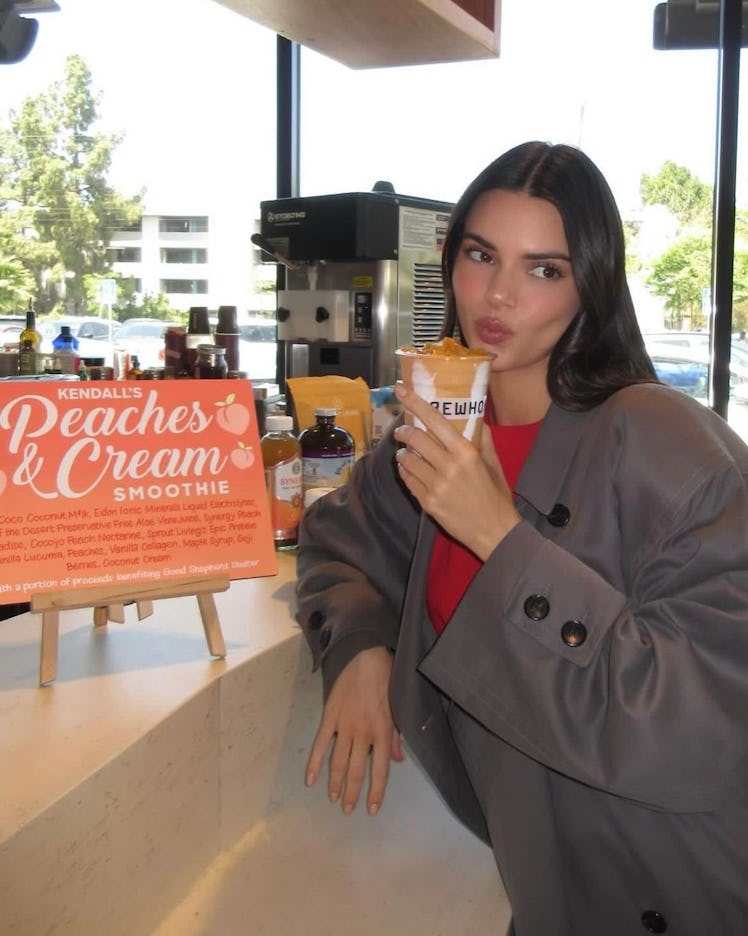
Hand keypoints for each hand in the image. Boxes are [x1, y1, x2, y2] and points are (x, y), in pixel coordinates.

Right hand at [305, 646, 404, 815]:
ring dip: (335, 783)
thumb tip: (398, 760)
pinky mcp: (330, 716)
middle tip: (347, 809)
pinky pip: (321, 743)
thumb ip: (396, 736)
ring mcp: (345, 725)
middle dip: (351, 793)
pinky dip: (315, 763)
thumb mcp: (397, 709)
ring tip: (332, 799)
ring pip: (338, 761)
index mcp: (382, 732)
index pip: (380, 771)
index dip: (375, 792)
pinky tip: (310, 779)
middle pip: (356, 770)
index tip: (371, 810)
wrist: (367, 658)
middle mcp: (363, 733)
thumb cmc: (387, 682)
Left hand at [393, 381, 520, 558]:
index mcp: (466, 452)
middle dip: (403, 431)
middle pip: (415, 438)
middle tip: (402, 430)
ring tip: (406, 452)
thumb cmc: (496, 495)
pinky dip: (405, 471)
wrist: (494, 531)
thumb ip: (482, 439)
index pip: (434, 420)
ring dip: (403, 453)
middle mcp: (449, 466)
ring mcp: (436, 486)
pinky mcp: (427, 502)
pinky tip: (409, 469)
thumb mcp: (493, 463)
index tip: (400, 389)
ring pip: (407, 460)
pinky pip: (408, 480)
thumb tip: (474, 416)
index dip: (414, 402)